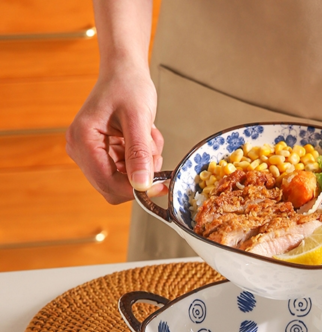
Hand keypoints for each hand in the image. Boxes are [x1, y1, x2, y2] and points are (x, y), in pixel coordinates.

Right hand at [66, 67, 164, 204]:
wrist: (125, 71)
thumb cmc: (128, 86)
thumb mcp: (138, 119)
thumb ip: (139, 154)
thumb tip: (141, 185)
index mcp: (82, 140)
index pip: (107, 183)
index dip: (134, 189)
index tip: (160, 183)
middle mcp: (80, 149)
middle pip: (113, 187)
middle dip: (139, 175)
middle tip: (154, 152)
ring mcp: (89, 153)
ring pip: (122, 181)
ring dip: (143, 165)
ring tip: (148, 138)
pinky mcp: (100, 153)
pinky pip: (125, 171)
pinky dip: (141, 159)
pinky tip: (144, 139)